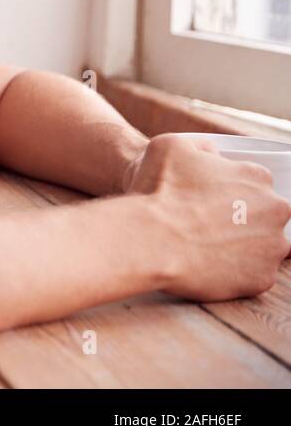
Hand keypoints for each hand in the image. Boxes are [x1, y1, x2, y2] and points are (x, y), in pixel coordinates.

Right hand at [125, 133, 290, 300]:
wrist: (149, 240)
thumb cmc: (158, 192)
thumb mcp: (170, 146)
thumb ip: (200, 146)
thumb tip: (209, 154)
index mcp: (257, 177)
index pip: (253, 184)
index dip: (229, 192)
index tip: (208, 201)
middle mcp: (275, 210)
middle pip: (264, 215)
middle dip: (242, 220)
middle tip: (207, 226)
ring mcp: (272, 247)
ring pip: (263, 247)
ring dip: (241, 247)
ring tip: (206, 248)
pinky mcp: (261, 279)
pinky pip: (253, 276)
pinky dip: (234, 273)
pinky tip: (207, 266)